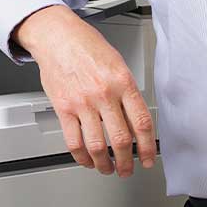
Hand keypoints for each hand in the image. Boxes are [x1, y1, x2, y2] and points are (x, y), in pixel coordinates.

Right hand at [14, 4, 156, 176]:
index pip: (142, 123)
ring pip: (97, 146)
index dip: (148, 147)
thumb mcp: (117, 63)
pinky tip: (86, 160)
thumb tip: (135, 120)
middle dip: (127, 162)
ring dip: (105, 164)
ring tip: (108, 169)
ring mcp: (83, 102)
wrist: (57, 36)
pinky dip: (81, 157)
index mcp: (123, 82)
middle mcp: (104, 94)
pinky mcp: (63, 108)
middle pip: (122, 139)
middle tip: (128, 169)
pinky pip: (73, 141)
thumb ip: (127, 91)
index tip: (149, 157)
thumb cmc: (86, 46)